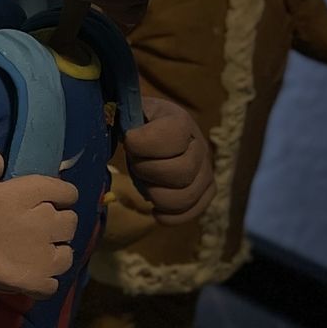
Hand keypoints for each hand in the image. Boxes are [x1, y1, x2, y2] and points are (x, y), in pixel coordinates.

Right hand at [0, 151, 76, 298]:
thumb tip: (1, 160)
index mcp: (34, 195)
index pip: (68, 192)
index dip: (59, 195)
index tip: (46, 201)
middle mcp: (48, 222)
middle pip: (70, 221)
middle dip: (57, 222)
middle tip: (38, 226)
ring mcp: (48, 255)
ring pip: (67, 251)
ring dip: (56, 250)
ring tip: (38, 251)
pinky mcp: (42, 280)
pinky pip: (56, 281)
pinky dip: (46, 278)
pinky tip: (33, 272)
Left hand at [122, 104, 211, 224]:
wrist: (151, 132)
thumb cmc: (133, 124)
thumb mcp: (126, 112)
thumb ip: (120, 114)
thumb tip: (122, 129)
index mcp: (179, 120)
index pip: (171, 137)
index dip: (141, 144)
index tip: (128, 141)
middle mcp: (200, 145)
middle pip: (180, 171)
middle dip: (147, 171)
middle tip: (136, 165)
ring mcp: (206, 170)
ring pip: (185, 196)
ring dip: (156, 195)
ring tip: (145, 184)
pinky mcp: (205, 191)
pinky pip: (193, 211)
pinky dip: (170, 215)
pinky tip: (155, 209)